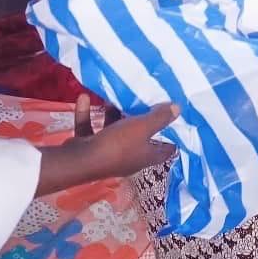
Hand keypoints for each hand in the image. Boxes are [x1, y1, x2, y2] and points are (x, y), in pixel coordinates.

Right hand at [35, 100, 178, 196]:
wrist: (78, 162)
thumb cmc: (117, 145)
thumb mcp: (142, 128)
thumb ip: (159, 118)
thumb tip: (178, 108)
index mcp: (146, 156)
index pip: (166, 149)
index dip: (172, 135)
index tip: (174, 117)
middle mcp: (129, 158)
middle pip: (138, 136)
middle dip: (138, 118)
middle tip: (141, 98)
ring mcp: (108, 154)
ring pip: (113, 130)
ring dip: (111, 114)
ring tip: (111, 96)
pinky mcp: (89, 149)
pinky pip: (90, 129)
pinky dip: (86, 115)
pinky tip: (84, 98)